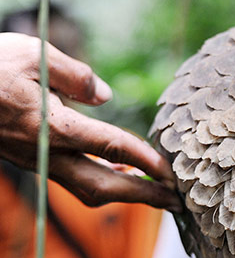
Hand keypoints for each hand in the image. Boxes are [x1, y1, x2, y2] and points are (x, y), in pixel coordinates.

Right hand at [0, 33, 180, 210]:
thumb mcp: (35, 54)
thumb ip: (75, 75)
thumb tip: (105, 95)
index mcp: (52, 126)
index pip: (111, 147)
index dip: (145, 160)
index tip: (172, 173)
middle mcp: (46, 152)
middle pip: (104, 186)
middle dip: (145, 197)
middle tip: (180, 203)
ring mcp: (37, 160)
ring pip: (87, 189)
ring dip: (126, 194)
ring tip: (159, 193)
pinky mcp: (31, 159)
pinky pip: (72, 178)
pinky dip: (102, 181)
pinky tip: (118, 172)